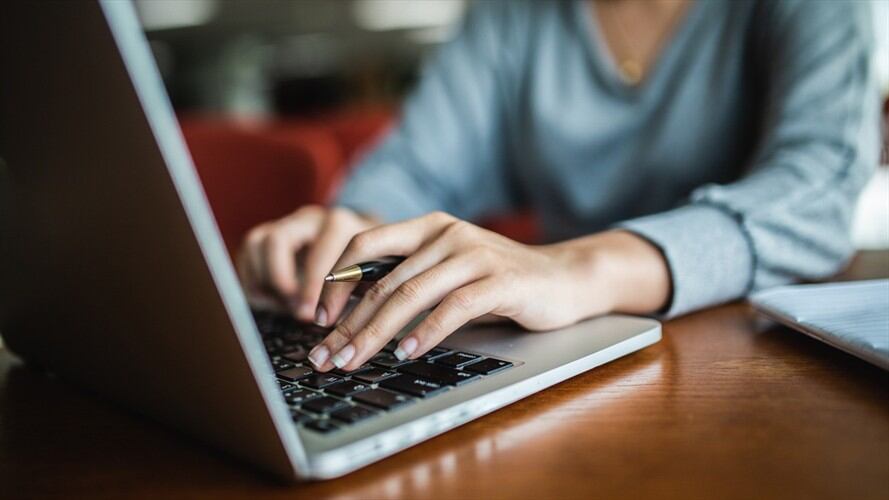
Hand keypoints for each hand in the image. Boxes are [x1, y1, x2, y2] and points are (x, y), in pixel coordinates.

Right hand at [237, 205, 377, 320]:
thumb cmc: (368, 266)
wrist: (362, 245)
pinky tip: (273, 300)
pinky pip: (249, 253)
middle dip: (280, 281)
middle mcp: (310, 219)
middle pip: (276, 240)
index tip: (313, 314)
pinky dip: (254, 280)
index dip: (313, 284)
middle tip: (293, 309)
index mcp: (339, 224)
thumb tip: (343, 325)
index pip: (321, 248)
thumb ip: (357, 293)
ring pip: (257, 243)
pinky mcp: (270, 235)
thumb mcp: (371, 277)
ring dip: (264, 280)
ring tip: (284, 305)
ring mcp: (287, 224)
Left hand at [307, 211, 670, 371]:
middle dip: (349, 324)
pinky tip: (405, 353)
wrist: (564, 278)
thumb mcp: (448, 271)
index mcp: (427, 227)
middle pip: (383, 281)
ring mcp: (473, 254)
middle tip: (325, 356)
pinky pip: (452, 307)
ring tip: (354, 361)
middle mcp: (446, 233)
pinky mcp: (499, 279)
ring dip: (376, 334)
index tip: (317, 319)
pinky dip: (425, 333)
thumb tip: (355, 316)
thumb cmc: (500, 280)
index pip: (364, 243)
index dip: (335, 281)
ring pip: (410, 295)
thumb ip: (410, 279)